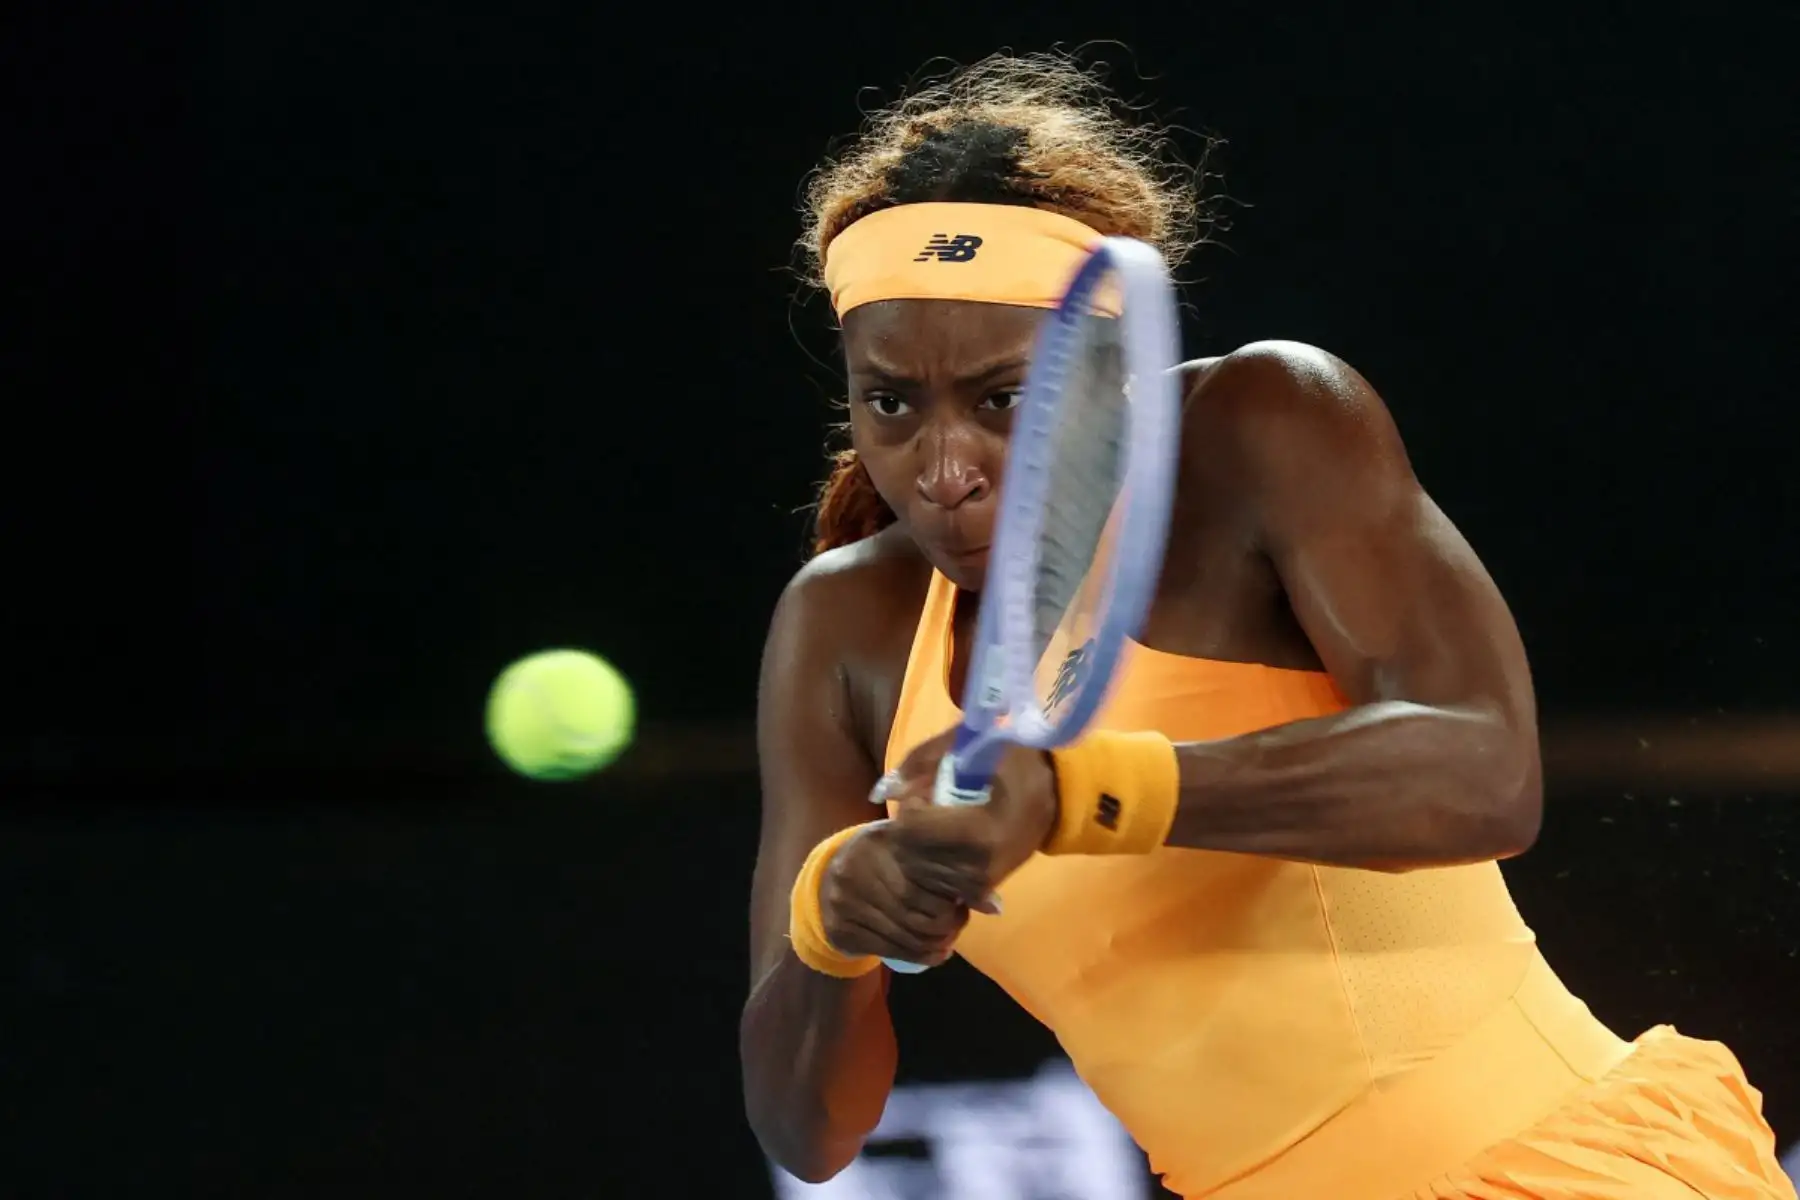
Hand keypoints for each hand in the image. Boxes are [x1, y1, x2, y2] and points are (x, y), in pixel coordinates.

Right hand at [817, 820, 998, 968]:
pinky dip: (920, 956)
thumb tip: (993, 905)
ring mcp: (846, 901)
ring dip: (936, 943)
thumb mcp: (911, 848)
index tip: (965, 901)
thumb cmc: (884, 858)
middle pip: (916, 908)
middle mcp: (858, 868)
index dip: (951, 894)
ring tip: (949, 940)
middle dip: (946, 923)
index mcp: (881, 841)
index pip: (925, 875)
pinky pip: (890, 949)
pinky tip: (937, 953)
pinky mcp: (842, 929)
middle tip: (959, 921)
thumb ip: (948, 867)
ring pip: (905, 933)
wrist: (827, 878)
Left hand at [880, 729, 1059, 896]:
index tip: (929, 791)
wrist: (1055, 793)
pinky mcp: (979, 890)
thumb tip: (885, 790)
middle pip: (911, 853)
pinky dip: (932, 859)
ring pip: (919, 869)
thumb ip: (920, 761)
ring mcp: (978, 884)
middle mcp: (976, 868)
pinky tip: (950, 839)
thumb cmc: (1012, 760)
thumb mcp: (968, 743)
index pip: (912, 829)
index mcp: (978, 833)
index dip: (912, 805)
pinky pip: (935, 879)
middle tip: (933, 805)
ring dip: (919, 843)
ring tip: (943, 820)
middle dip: (912, 827)